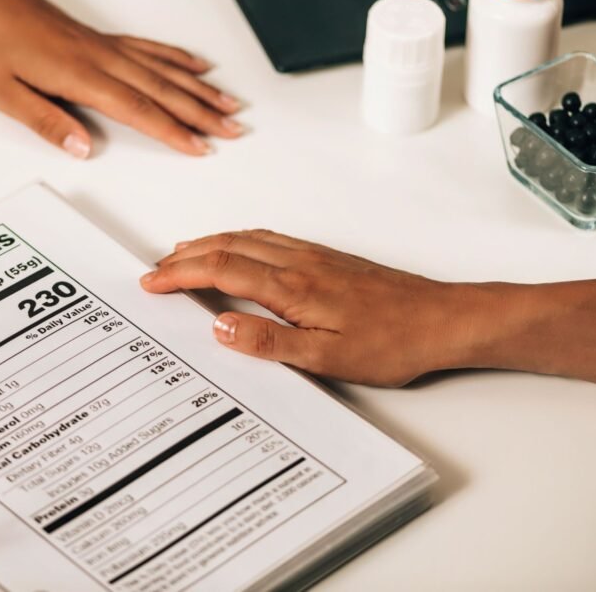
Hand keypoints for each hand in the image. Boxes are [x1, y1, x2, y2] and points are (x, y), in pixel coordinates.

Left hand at [0, 0, 243, 157]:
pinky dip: (177, 58)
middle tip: (233, 130)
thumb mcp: (3, 93)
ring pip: (163, 69)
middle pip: (163, 90)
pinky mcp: (99, 38)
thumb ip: (47, 122)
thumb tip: (82, 149)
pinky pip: (150, 48)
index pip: (138, 109)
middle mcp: (100, 57)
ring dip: (199, 89)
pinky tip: (195, 66)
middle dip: (202, 113)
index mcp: (79, 75)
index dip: (173, 131)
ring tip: (228, 105)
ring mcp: (103, 45)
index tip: (200, 146)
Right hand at [139, 230, 470, 386]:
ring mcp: (314, 255)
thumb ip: (268, 342)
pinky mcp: (327, 257)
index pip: (221, 271)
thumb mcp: (326, 359)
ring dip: (210, 242)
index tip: (153, 281)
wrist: (442, 319)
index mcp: (292, 286)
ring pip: (248, 237)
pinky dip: (239, 239)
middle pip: (229, 246)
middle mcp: (299, 262)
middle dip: (186, 255)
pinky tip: (240, 247)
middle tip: (157, 267)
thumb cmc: (392, 342)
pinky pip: (269, 238)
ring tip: (185, 253)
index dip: (181, 273)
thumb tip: (220, 327)